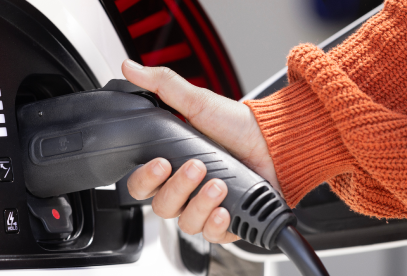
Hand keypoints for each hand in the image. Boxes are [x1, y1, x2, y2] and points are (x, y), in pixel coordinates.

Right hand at [122, 59, 277, 243]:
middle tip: (197, 166)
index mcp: (172, 167)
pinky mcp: (228, 222)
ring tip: (219, 184)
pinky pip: (213, 236)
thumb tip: (131, 68)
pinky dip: (217, 225)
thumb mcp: (197, 101)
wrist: (275, 142)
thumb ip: (162, 86)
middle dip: (177, 188)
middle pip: (162, 207)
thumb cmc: (236, 124)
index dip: (145, 179)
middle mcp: (186, 191)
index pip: (142, 186)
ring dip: (200, 204)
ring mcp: (206, 207)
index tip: (160, 163)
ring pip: (186, 223)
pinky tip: (225, 210)